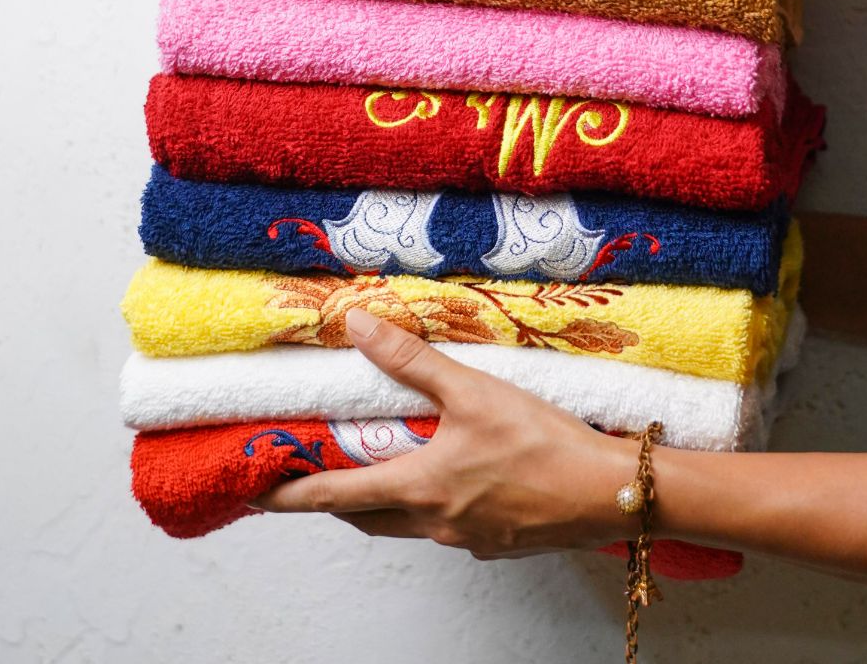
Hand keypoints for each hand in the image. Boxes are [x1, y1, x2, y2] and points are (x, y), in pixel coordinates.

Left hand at [253, 306, 639, 557]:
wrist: (609, 493)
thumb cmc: (542, 443)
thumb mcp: (472, 390)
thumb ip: (410, 359)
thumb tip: (357, 325)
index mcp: (419, 487)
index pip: (334, 496)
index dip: (290, 495)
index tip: (257, 493)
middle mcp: (434, 523)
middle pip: (365, 517)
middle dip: (334, 499)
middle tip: (312, 476)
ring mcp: (467, 539)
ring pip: (407, 523)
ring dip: (384, 501)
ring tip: (379, 468)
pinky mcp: (497, 542)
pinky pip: (449, 526)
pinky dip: (433, 503)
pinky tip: (455, 477)